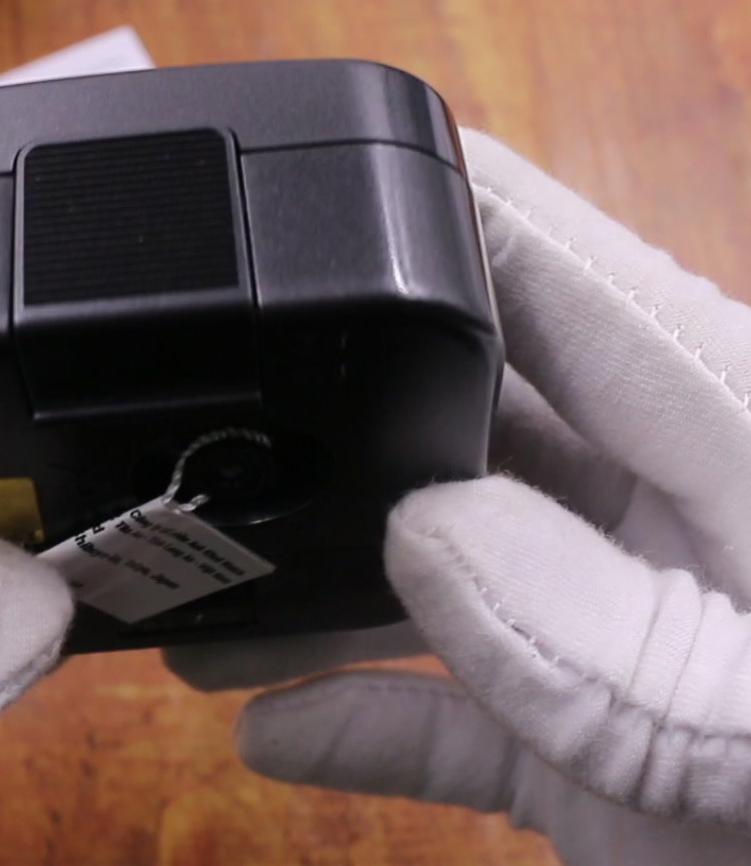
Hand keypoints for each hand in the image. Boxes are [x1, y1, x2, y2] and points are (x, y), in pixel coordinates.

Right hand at [167, 129, 750, 863]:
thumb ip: (601, 630)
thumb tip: (419, 527)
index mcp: (717, 427)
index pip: (551, 273)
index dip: (433, 209)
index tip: (300, 175)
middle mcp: (653, 500)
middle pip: (461, 400)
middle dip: (333, 402)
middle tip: (209, 413)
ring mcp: (612, 615)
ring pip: (436, 550)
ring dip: (318, 576)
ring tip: (202, 594)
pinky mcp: (586, 725)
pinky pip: (452, 702)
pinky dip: (363, 714)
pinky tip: (273, 727)